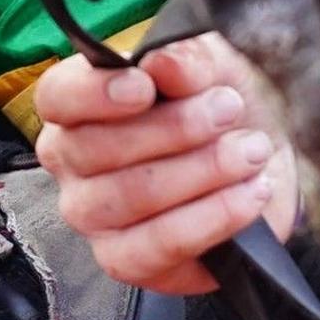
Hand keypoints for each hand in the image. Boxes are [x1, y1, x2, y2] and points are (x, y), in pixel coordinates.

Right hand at [34, 35, 298, 296]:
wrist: (262, 159)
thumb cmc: (222, 104)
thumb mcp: (215, 64)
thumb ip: (188, 58)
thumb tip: (162, 64)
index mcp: (79, 106)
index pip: (57, 96)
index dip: (94, 92)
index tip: (145, 86)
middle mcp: (73, 164)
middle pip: (94, 149)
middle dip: (175, 128)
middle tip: (229, 108)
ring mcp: (94, 218)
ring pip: (128, 198)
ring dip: (201, 171)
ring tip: (251, 151)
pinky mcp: (127, 261)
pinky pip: (156, 248)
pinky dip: (210, 219)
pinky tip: (249, 195)